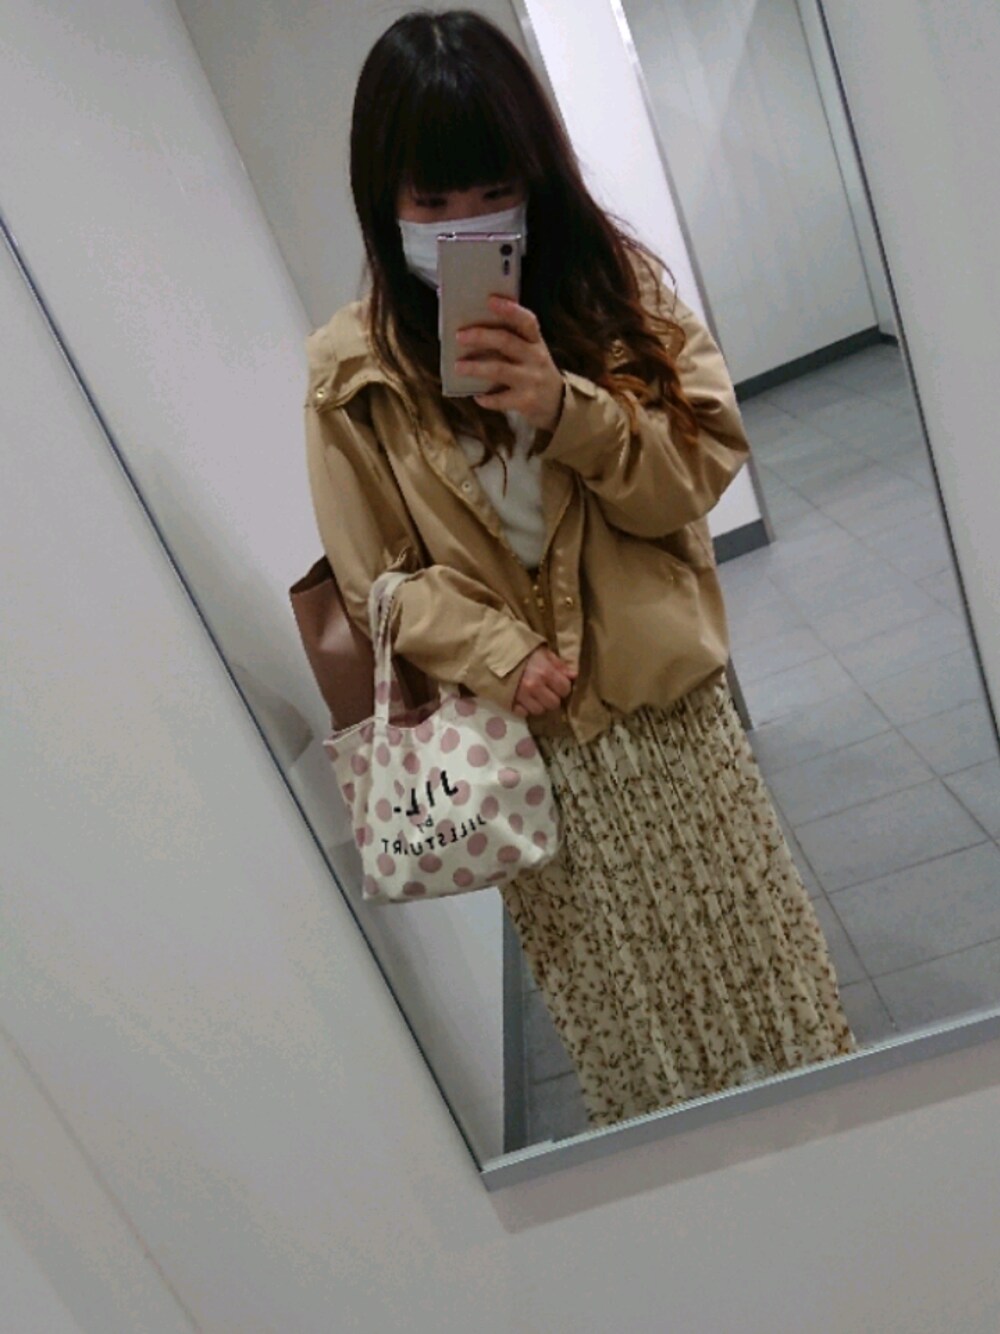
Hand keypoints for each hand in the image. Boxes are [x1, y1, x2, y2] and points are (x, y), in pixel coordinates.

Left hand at [454, 296, 565, 432]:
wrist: (556, 402)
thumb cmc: (532, 370)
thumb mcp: (530, 351)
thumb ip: (510, 338)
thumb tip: (472, 327)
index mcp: (535, 341)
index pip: (526, 321)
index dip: (509, 310)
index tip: (490, 300)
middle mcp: (535, 358)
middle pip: (507, 342)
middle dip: (481, 337)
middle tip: (459, 336)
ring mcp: (531, 380)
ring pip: (500, 370)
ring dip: (476, 367)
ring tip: (458, 366)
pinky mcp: (526, 401)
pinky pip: (501, 399)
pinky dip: (486, 398)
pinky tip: (477, 396)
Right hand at [512, 646, 577, 717]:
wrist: (492, 651)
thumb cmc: (519, 649)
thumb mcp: (541, 651)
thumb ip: (558, 664)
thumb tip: (573, 676)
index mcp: (545, 672)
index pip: (565, 689)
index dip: (563, 686)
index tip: (557, 683)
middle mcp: (534, 686)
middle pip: (554, 704)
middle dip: (552, 697)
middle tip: (546, 690)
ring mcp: (521, 696)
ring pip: (539, 711)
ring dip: (539, 704)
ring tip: (534, 695)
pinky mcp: (509, 702)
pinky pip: (523, 713)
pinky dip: (524, 708)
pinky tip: (523, 699)